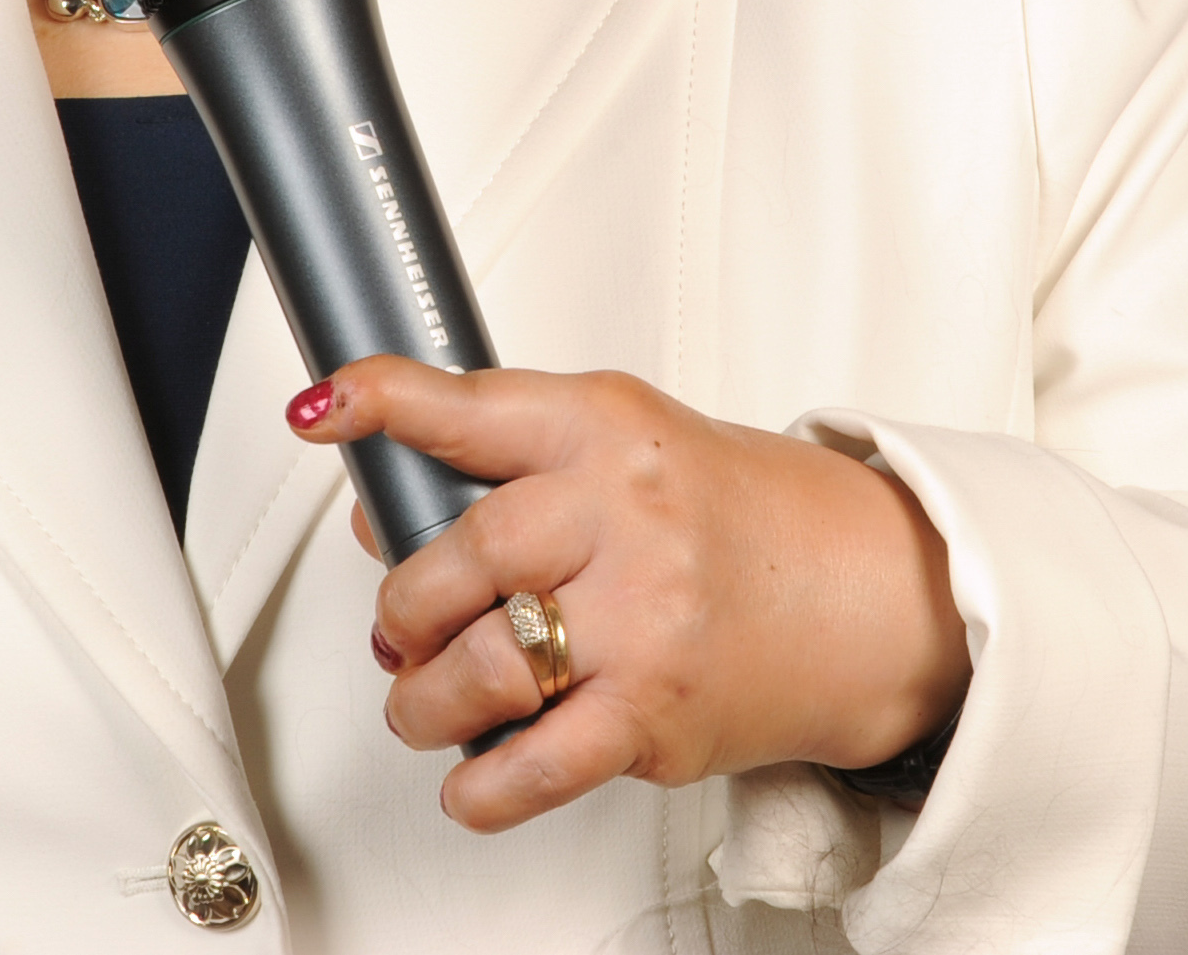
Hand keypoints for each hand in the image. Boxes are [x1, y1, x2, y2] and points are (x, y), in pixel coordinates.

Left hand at [289, 357, 970, 832]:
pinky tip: (470, 775)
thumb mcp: (623, 451)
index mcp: (606, 430)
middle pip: (460, 558)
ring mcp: (643, 618)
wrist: (860, 591)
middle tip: (401, 629)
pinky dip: (480, 785)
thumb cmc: (726, 517)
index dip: (386, 402)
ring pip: (479, 668)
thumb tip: (383, 517)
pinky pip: (535, 765)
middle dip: (404, 608)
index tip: (328, 406)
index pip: (474, 409)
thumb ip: (507, 468)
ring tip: (424, 702)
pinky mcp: (656, 713)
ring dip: (424, 701)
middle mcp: (624, 515)